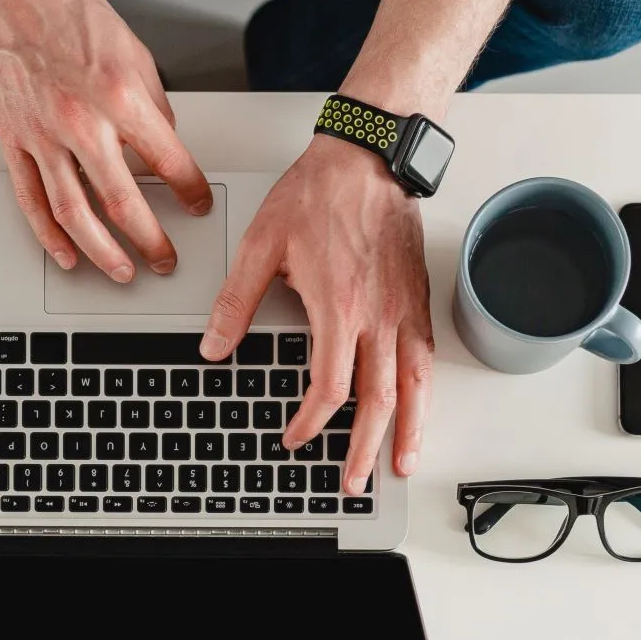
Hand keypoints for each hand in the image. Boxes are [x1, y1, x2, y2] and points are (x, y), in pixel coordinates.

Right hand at [0, 0, 212, 279]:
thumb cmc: (65, 13)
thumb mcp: (132, 49)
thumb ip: (153, 100)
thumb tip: (164, 139)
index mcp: (121, 98)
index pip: (169, 161)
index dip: (190, 191)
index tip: (197, 205)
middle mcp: (82, 123)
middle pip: (123, 202)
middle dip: (151, 240)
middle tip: (165, 258)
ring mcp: (43, 137)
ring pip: (74, 213)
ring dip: (102, 251)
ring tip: (122, 271)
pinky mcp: (13, 141)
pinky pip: (31, 199)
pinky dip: (49, 235)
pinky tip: (66, 254)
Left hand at [199, 137, 433, 492]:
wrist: (368, 158)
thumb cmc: (319, 192)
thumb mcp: (262, 243)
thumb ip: (237, 301)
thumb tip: (214, 345)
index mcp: (338, 305)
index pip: (329, 386)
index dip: (311, 422)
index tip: (294, 437)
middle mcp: (379, 314)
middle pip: (377, 400)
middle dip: (364, 449)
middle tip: (353, 481)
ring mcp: (405, 309)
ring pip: (414, 386)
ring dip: (408, 431)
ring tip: (400, 463)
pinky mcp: (419, 299)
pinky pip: (426, 358)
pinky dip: (425, 394)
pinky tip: (419, 410)